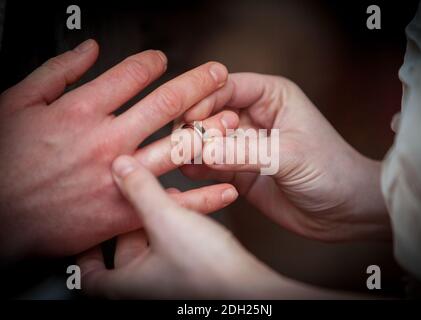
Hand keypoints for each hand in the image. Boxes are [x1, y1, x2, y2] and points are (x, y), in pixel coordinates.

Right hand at [0, 39, 238, 258]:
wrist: (1, 217)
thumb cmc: (6, 162)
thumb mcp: (16, 104)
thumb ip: (56, 72)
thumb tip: (88, 50)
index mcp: (81, 110)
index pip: (131, 75)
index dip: (153, 62)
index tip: (162, 60)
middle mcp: (107, 140)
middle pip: (165, 104)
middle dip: (198, 85)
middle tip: (218, 75)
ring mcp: (121, 175)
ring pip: (177, 147)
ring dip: (209, 131)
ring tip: (231, 120)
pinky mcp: (125, 209)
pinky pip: (173, 201)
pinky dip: (204, 196)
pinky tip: (225, 186)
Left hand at [77, 155, 290, 298]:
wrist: (251, 290)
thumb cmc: (207, 272)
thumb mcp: (167, 221)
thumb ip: (142, 191)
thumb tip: (122, 167)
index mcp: (127, 285)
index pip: (88, 276)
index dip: (84, 253)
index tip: (87, 233)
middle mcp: (145, 288)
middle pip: (124, 254)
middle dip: (130, 223)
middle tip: (133, 200)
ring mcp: (169, 284)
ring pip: (153, 248)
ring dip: (158, 222)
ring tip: (167, 198)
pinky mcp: (191, 277)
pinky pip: (174, 249)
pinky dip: (177, 229)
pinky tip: (191, 210)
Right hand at [180, 73, 390, 240]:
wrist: (343, 211)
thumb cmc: (330, 171)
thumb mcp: (290, 155)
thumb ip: (246, 152)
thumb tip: (206, 150)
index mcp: (270, 95)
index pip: (226, 86)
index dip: (204, 98)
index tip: (189, 116)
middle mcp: (252, 115)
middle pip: (208, 110)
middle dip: (197, 125)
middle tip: (192, 144)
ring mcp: (242, 144)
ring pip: (204, 138)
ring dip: (193, 147)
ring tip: (188, 159)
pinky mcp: (236, 170)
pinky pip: (208, 164)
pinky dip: (197, 167)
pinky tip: (193, 173)